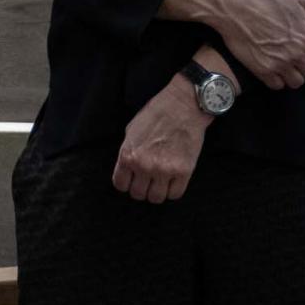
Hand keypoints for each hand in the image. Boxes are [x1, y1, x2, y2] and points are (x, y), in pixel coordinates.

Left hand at [112, 80, 207, 202]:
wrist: (183, 105)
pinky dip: (173, 191)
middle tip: (149, 180)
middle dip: (142, 188)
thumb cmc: (157, 113)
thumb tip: (128, 169)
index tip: (133, 179)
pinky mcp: (183, 171)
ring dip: (157, 192)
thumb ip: (128, 151)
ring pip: (156, 198)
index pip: (121, 185)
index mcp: (128, 155)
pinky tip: (173, 181)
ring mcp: (164, 170)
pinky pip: (175, 194)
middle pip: (138, 194)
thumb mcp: (132, 130)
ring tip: (161, 182)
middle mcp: (144, 166)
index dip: (127, 183)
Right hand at [204, 0, 304, 91]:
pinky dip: (277, 79)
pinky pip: (277, 85)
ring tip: (285, 65)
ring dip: (293, 74)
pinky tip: (272, 68)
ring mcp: (279, 64)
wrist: (235, 7)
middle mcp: (297, 54)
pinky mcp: (263, 71)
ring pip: (296, 82)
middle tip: (295, 56)